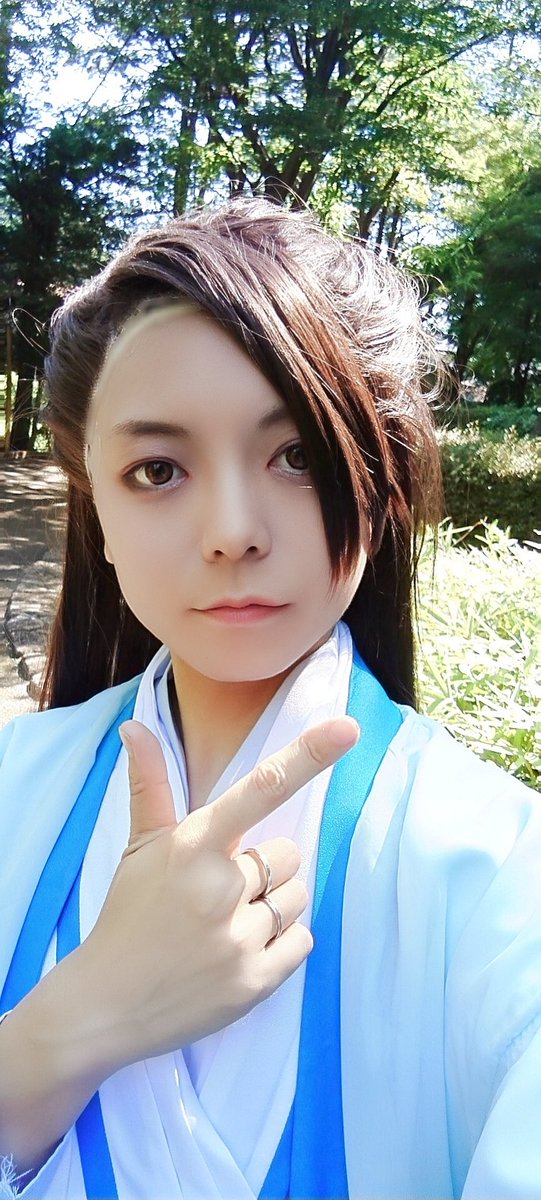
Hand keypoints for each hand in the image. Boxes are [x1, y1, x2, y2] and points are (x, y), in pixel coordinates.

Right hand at [77, 714, 358, 1074]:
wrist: (105, 1004)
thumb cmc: (128, 915)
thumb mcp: (139, 848)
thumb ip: (150, 784)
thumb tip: (133, 725)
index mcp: (192, 845)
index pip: (261, 789)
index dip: (309, 756)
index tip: (347, 728)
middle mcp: (219, 887)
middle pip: (288, 855)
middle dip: (264, 870)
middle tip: (220, 895)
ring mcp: (239, 937)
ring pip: (297, 898)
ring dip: (271, 909)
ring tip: (224, 927)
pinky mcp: (255, 982)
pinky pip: (302, 941)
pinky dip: (281, 946)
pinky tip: (238, 954)